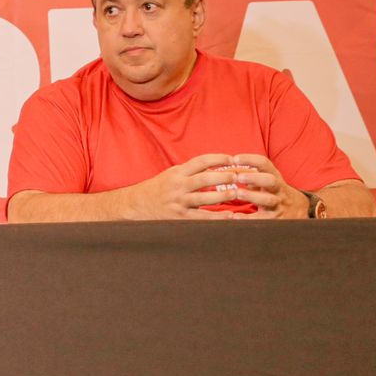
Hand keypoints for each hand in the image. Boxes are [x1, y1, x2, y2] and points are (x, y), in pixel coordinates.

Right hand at [124, 153, 244, 219]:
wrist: (136, 205)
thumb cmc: (158, 189)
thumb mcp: (172, 174)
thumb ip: (191, 171)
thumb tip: (217, 166)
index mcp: (177, 172)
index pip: (201, 161)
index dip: (219, 158)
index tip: (233, 158)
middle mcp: (178, 186)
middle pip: (205, 178)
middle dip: (225, 176)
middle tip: (240, 176)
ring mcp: (179, 202)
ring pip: (205, 198)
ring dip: (224, 195)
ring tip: (238, 193)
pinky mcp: (180, 217)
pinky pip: (202, 217)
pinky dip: (217, 217)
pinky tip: (230, 216)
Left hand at [222, 153, 308, 218]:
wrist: (299, 210)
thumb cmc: (273, 191)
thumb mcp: (265, 180)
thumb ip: (247, 174)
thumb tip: (222, 167)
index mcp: (274, 176)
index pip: (264, 164)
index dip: (250, 159)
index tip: (235, 158)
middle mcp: (277, 189)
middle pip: (270, 180)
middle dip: (254, 178)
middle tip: (238, 177)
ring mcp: (278, 204)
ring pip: (268, 199)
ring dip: (252, 196)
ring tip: (237, 193)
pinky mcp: (275, 219)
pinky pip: (263, 219)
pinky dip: (249, 218)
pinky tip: (235, 216)